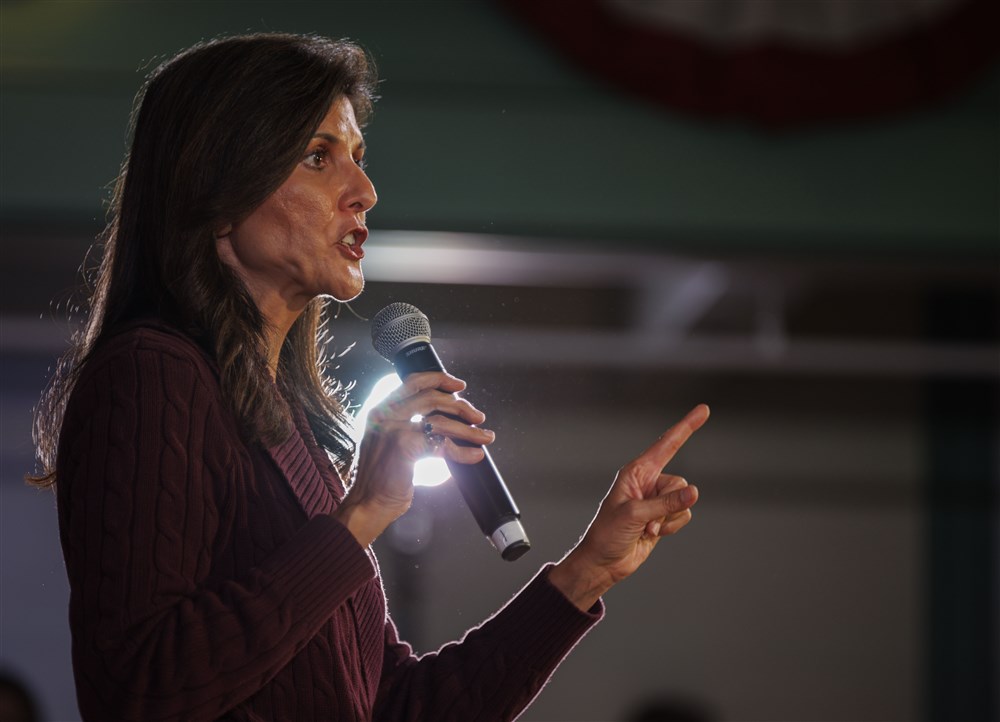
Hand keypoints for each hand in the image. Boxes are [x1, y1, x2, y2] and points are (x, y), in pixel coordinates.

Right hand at [333, 371, 494, 546]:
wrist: (367, 504)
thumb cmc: (380, 478)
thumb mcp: (388, 442)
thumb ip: (408, 425)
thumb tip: (445, 419)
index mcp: (380, 410)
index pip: (412, 382)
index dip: (439, 380)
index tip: (459, 386)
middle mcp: (384, 415)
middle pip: (431, 398)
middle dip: (461, 406)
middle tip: (478, 417)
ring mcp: (392, 429)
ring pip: (440, 421)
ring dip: (468, 430)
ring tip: (485, 437)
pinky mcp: (403, 446)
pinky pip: (442, 444)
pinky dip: (462, 451)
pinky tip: (474, 455)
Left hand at [549, 404, 708, 610]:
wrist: (603, 562)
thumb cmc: (608, 533)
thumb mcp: (635, 515)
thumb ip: (666, 503)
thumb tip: (694, 493)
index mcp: (636, 472)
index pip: (667, 444)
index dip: (687, 426)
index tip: (704, 410)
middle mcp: (648, 482)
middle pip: (680, 482)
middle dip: (670, 503)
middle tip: (648, 519)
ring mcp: (656, 500)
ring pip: (684, 501)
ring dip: (669, 519)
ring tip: (647, 528)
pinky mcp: (663, 517)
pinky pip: (683, 516)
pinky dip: (671, 528)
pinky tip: (652, 534)